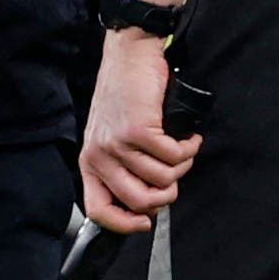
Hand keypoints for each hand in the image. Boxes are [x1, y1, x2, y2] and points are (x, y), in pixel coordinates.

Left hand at [79, 28, 199, 230]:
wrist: (130, 55)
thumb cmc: (127, 95)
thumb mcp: (114, 136)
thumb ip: (124, 167)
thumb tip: (150, 199)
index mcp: (90, 162)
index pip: (99, 211)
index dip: (125, 224)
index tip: (146, 222)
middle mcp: (99, 156)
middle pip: (139, 201)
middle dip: (167, 195)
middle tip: (176, 174)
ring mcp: (117, 143)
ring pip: (162, 179)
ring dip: (182, 165)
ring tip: (183, 147)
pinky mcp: (138, 129)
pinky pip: (173, 156)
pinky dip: (188, 148)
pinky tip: (188, 136)